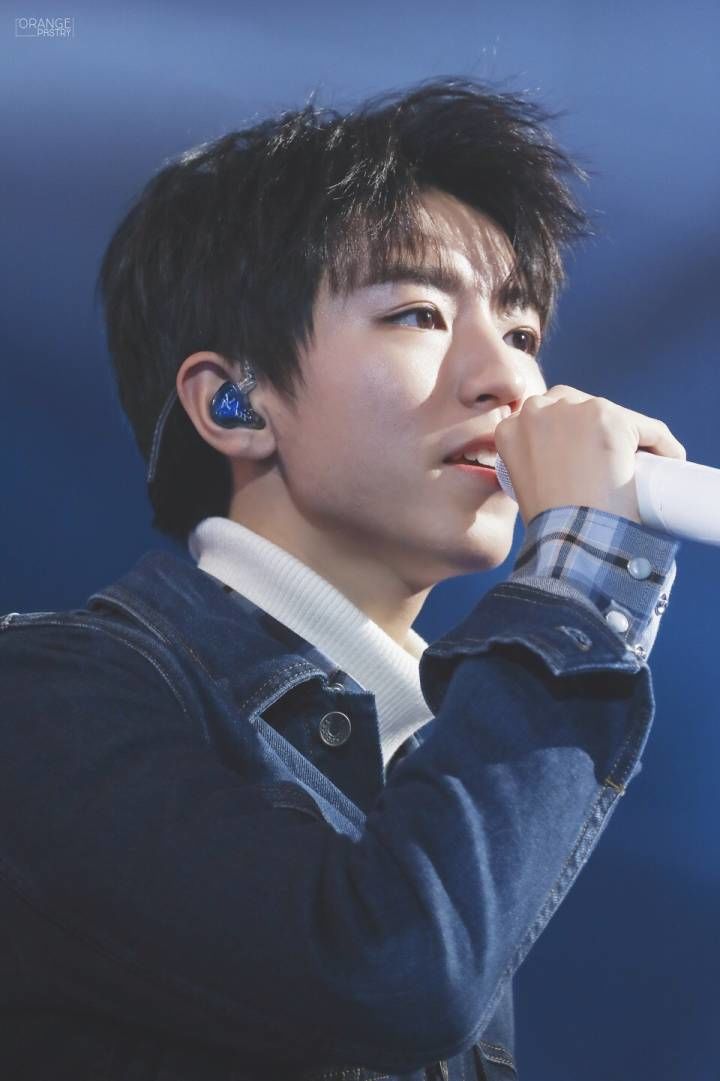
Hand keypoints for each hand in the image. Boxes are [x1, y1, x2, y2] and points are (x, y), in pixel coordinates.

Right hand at [494, 385, 686, 526]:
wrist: (567, 539)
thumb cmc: (549, 525)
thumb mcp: (525, 486)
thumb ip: (535, 463)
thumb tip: (567, 465)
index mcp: (510, 427)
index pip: (548, 417)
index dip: (570, 436)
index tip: (587, 458)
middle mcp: (537, 409)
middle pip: (580, 407)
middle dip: (596, 430)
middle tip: (612, 464)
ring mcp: (574, 411)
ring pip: (615, 417)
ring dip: (629, 437)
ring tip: (637, 466)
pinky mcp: (610, 419)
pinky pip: (648, 429)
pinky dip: (662, 445)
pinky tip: (667, 460)